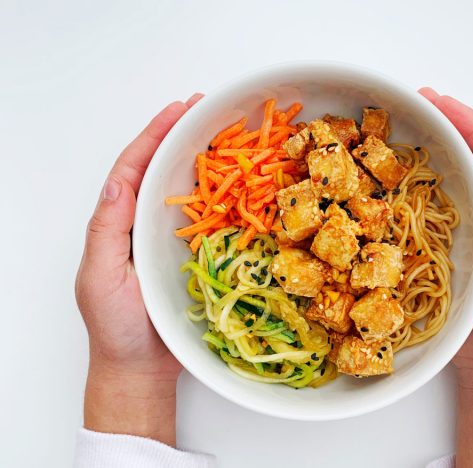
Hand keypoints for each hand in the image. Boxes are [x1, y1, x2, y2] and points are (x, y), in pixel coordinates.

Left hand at [75, 93, 202, 445]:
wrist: (142, 369)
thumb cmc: (117, 328)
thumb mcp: (101, 278)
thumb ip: (106, 231)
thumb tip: (117, 184)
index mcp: (118, 223)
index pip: (133, 169)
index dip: (153, 136)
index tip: (177, 110)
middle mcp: (144, 224)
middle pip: (161, 170)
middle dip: (180, 136)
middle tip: (206, 109)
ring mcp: (170, 240)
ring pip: (187, 190)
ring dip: (204, 160)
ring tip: (225, 132)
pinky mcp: (195, 257)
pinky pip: (211, 221)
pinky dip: (224, 198)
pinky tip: (242, 183)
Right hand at [420, 88, 472, 466]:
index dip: (471, 123)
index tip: (439, 103)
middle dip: (451, 124)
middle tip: (419, 103)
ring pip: (459, 173)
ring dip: (435, 145)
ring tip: (408, 125)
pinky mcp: (455, 240)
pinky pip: (439, 201)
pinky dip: (422, 179)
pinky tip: (403, 172)